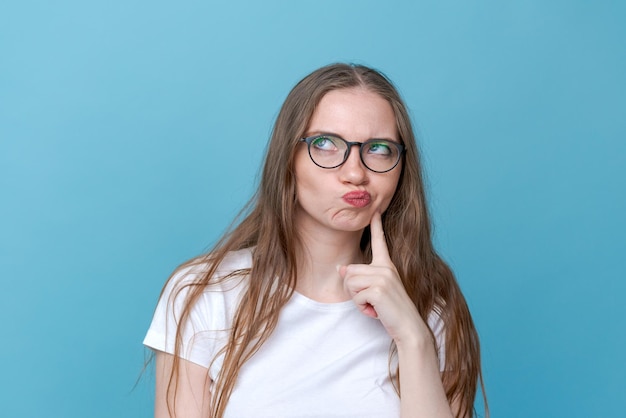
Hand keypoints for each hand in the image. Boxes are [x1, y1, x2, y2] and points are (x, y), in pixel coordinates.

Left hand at [338, 212, 425, 344]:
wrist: (409, 327)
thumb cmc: (392, 310)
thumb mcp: (376, 291)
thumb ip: (360, 278)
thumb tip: (341, 269)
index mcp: (387, 265)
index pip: (380, 241)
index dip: (376, 225)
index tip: (375, 209)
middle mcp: (385, 267)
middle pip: (350, 271)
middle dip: (353, 290)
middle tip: (371, 300)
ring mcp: (383, 277)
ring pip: (350, 283)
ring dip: (357, 300)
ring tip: (374, 305)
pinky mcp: (378, 289)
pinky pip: (356, 296)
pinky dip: (362, 307)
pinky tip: (376, 311)